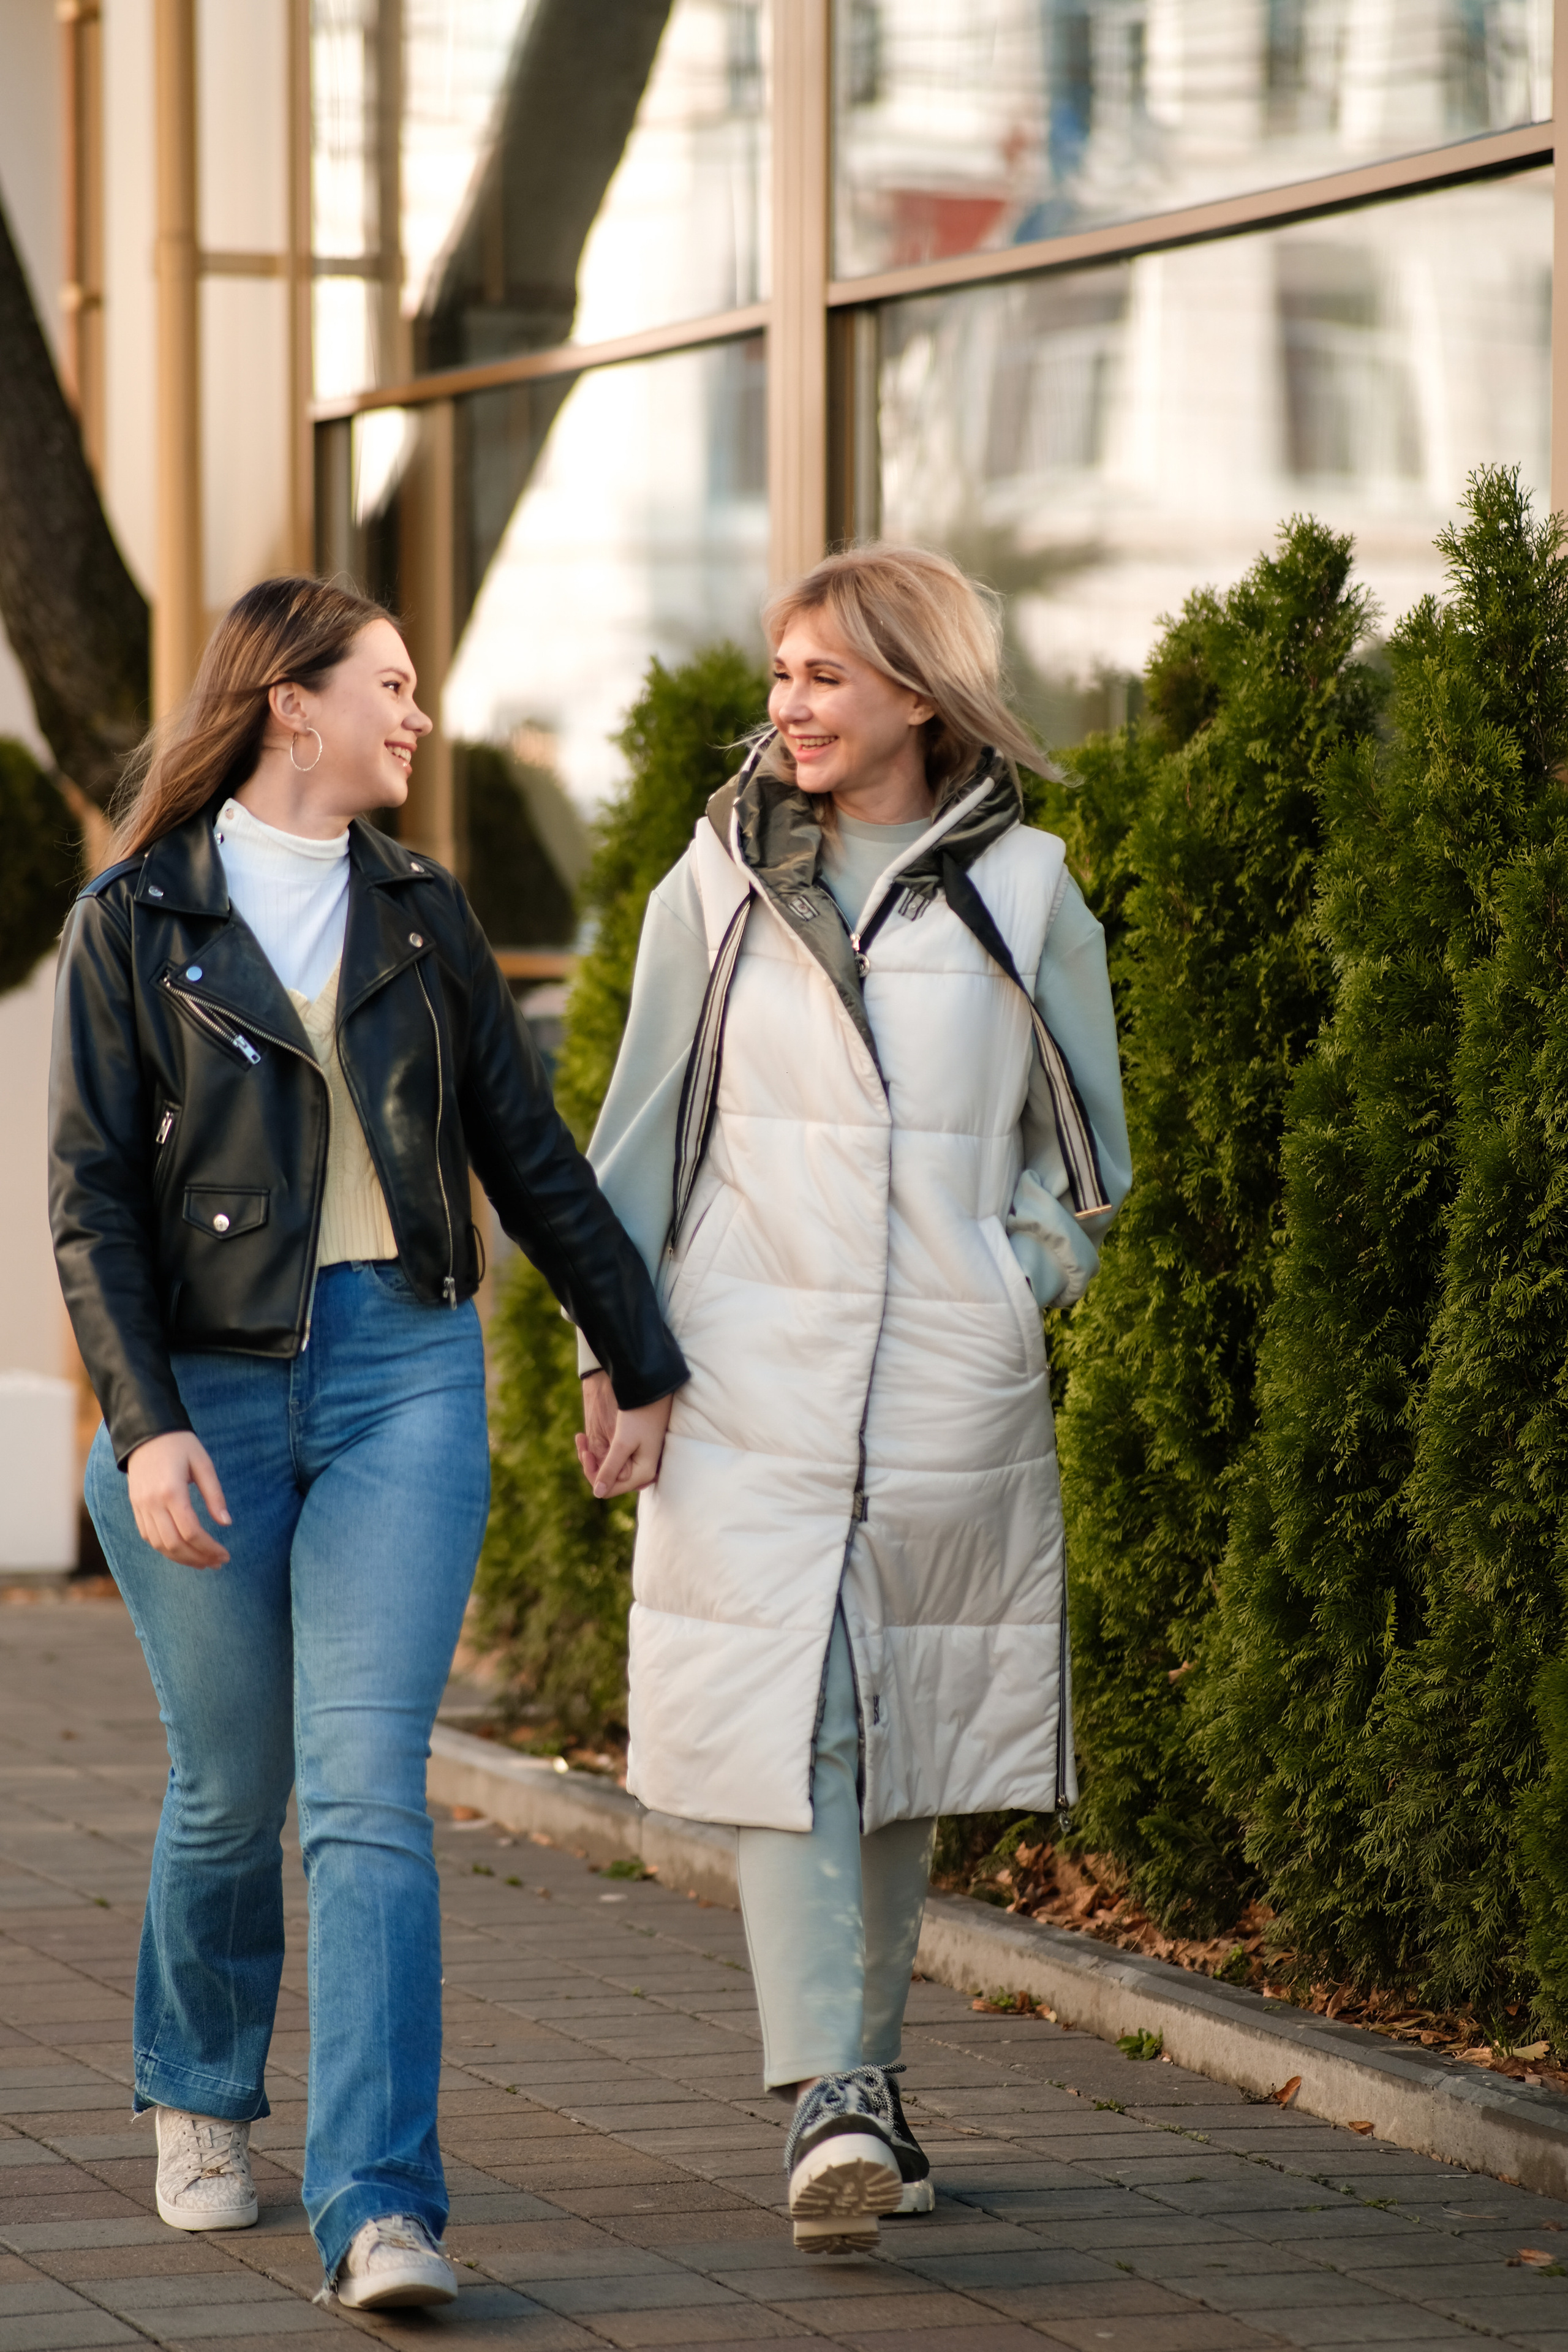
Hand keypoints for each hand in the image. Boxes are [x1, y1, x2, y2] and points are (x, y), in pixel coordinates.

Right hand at [126, 1431, 231, 1568]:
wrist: (146, 1433)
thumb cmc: (180, 1444)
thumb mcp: (203, 1464)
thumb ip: (214, 1495)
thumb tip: (226, 1523)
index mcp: (172, 1491)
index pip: (191, 1531)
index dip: (209, 1548)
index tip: (225, 1555)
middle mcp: (152, 1502)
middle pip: (174, 1543)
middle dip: (198, 1558)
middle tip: (217, 1563)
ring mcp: (141, 1506)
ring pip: (159, 1544)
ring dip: (182, 1558)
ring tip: (203, 1562)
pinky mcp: (135, 1507)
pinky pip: (148, 1536)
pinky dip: (165, 1548)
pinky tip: (183, 1551)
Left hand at [575, 1372, 672, 1498]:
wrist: (651, 1392)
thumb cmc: (640, 1415)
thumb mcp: (622, 1443)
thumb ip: (610, 1469)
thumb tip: (598, 1494)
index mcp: (642, 1473)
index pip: (610, 1488)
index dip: (594, 1475)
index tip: (585, 1452)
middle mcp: (642, 1471)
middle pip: (609, 1479)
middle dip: (592, 1464)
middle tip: (581, 1441)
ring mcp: (639, 1462)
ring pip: (609, 1468)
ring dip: (593, 1456)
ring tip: (582, 1437)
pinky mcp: (635, 1452)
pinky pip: (613, 1459)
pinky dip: (599, 1450)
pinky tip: (588, 1436)